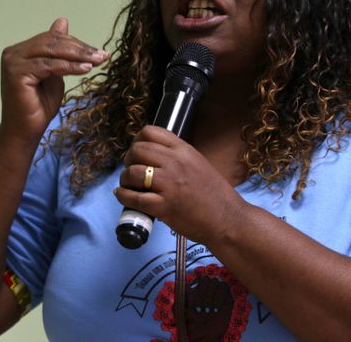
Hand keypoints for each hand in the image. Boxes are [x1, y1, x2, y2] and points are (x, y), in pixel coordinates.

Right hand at [0, 18, 108, 142]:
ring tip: (98, 61)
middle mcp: (13, 53)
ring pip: (51, 52)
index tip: (98, 51)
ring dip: (78, 56)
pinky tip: (85, 68)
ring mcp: (12, 62)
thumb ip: (58, 51)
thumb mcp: (54, 73)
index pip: (52, 39)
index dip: (76, 43)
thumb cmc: (39, 106)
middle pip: (52, 43)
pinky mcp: (16, 73)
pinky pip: (49, 65)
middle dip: (80, 48)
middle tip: (102, 55)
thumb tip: (63, 21)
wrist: (25, 132)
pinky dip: (69, 66)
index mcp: (21, 50)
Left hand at [114, 125, 246, 244]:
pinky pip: (134, 198)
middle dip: (129, 159)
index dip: (137, 141)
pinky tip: (123, 195)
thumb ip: (177, 156)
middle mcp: (175, 162)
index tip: (137, 153)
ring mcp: (169, 184)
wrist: (227, 218)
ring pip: (132, 172)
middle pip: (137, 150)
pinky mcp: (164, 206)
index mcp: (183, 150)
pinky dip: (124, 196)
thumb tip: (153, 156)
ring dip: (125, 179)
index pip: (150, 132)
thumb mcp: (198, 163)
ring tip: (128, 185)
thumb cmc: (215, 194)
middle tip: (132, 170)